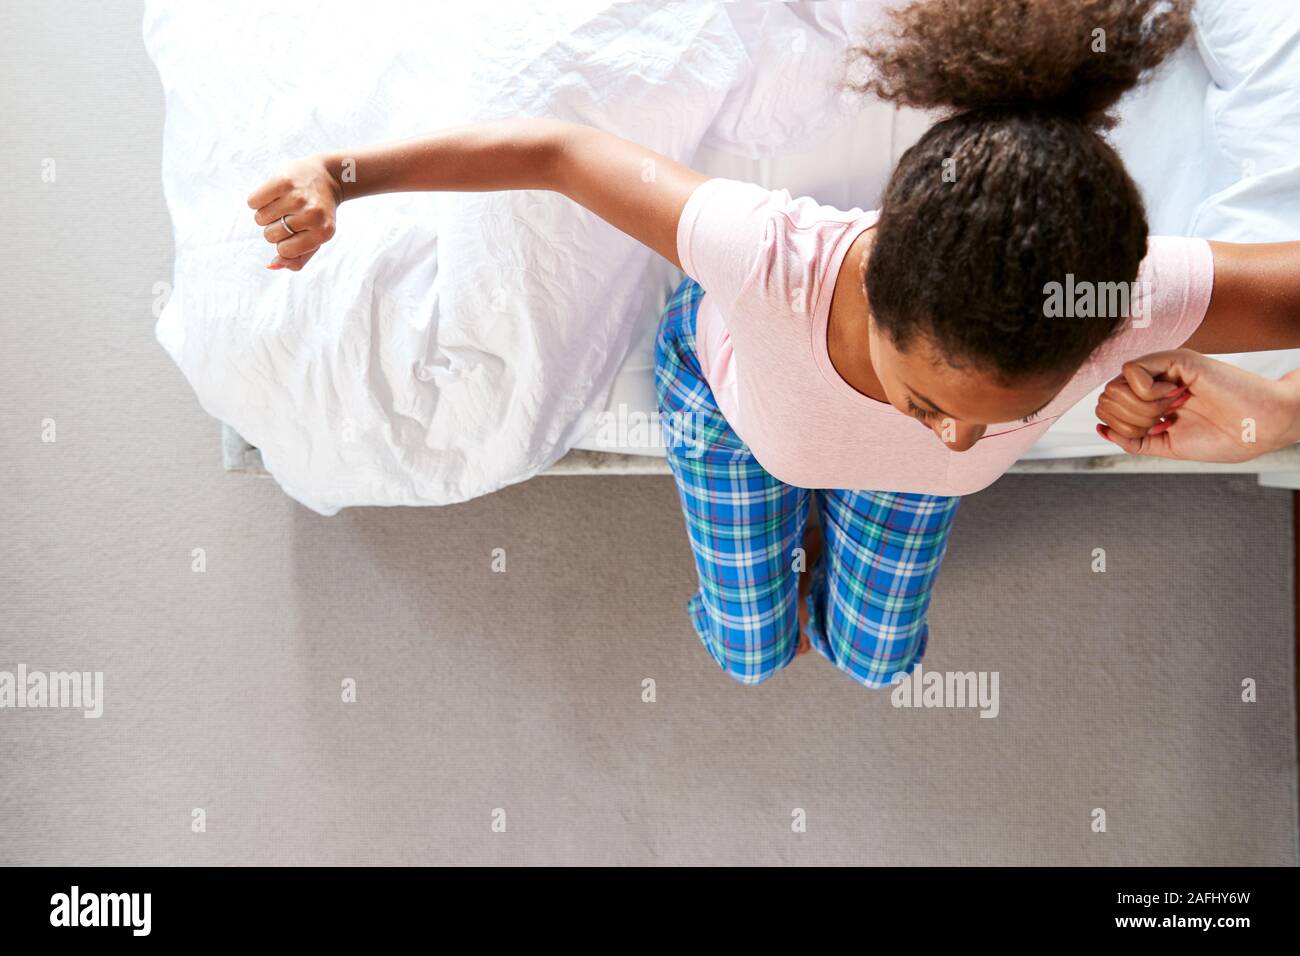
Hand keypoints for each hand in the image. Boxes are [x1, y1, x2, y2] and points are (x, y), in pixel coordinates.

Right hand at [246, 154, 342, 270]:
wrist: (327, 177)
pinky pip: (253, 202)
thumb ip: (296, 259)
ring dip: (266, 214)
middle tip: (290, 215)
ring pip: (260, 219)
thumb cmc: (317, 215)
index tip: (295, 232)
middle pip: (270, 235)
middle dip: (274, 227)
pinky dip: (258, 200)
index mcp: (323, 233)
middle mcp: (313, 215)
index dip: (284, 243)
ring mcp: (298, 197)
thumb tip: (271, 266)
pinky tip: (274, 195)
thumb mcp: (314, 239)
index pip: (284, 251)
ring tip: (283, 204)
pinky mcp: (283, 180)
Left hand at [1095, 349, 1299, 461]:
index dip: (1120, 427)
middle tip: (1163, 421)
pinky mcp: (1176, 360)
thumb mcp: (1168, 445)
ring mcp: (1164, 369)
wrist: (1261, 429)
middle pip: (1106, 398)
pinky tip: (1175, 397)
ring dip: (1140, 408)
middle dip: (1129, 420)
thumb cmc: (1226, 437)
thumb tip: (1101, 429)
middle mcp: (1154, 382)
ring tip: (1173, 410)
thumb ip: (1134, 439)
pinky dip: (1147, 393)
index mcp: (1151, 401)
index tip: (1154, 431)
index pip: (1108, 408)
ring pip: (1115, 386)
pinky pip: (1133, 371)